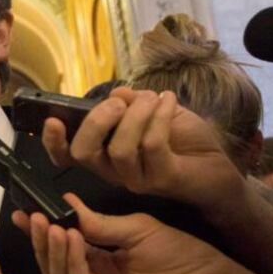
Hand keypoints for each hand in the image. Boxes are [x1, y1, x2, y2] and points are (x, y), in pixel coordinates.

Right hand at [12, 194, 272, 273]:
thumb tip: (68, 202)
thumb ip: (101, 223)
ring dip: (53, 252)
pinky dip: (71, 266)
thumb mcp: (138, 230)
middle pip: (56, 266)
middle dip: (42, 242)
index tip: (24, 213)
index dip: (43, 231)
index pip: (64, 246)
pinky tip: (71, 240)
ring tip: (53, 227)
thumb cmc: (185, 256)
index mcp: (104, 260)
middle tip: (34, 218)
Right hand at [42, 87, 245, 216]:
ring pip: (120, 149)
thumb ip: (134, 104)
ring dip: (136, 115)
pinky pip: (152, 145)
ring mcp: (139, 180)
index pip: (69, 156)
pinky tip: (169, 102)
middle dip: (96, 121)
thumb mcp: (155, 114)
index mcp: (107, 156)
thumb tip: (118, 94)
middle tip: (118, 103)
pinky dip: (158, 116)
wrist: (220, 168)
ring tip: (153, 98)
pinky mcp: (164, 179)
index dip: (53, 143)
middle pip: (85, 154)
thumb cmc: (185, 143)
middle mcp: (116, 172)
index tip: (52, 120)